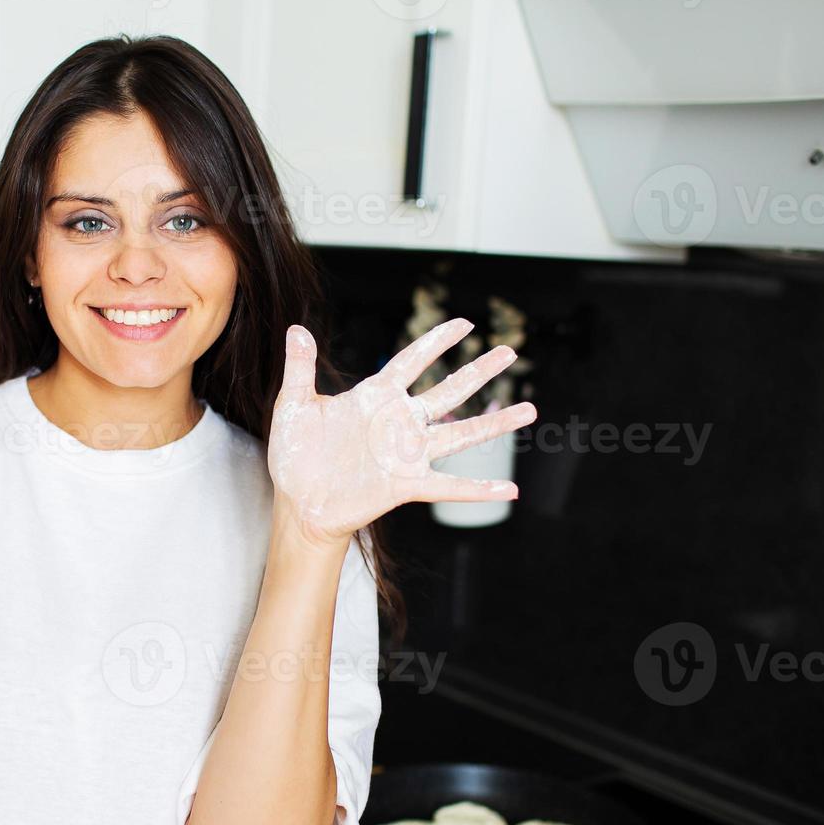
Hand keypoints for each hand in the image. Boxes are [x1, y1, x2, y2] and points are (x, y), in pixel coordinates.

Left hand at [268, 319, 536, 545]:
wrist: (297, 501)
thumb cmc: (295, 454)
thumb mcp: (293, 406)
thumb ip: (299, 368)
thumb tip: (296, 329)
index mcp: (374, 398)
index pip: (411, 361)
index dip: (437, 342)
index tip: (465, 324)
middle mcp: (398, 423)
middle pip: (448, 391)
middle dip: (479, 371)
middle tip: (510, 351)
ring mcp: (405, 454)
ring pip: (460, 434)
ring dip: (494, 424)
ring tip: (530, 411)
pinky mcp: (405, 485)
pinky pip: (448, 487)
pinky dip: (478, 489)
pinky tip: (509, 491)